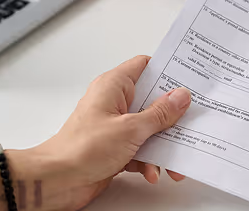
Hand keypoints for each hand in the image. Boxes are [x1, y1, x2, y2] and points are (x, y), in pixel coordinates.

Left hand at [0, 56, 191, 210]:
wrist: (56, 181)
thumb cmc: (80, 149)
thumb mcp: (130, 128)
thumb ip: (159, 113)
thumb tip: (181, 97)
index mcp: (114, 87)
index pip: (145, 67)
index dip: (168, 70)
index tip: (190, 79)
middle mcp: (114, 103)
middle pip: (153, 101)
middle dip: (173, 116)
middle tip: (192, 121)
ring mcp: (116, 126)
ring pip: (151, 128)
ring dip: (163, 145)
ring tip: (174, 160)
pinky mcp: (116, 148)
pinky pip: (142, 149)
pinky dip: (150, 161)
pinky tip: (153, 172)